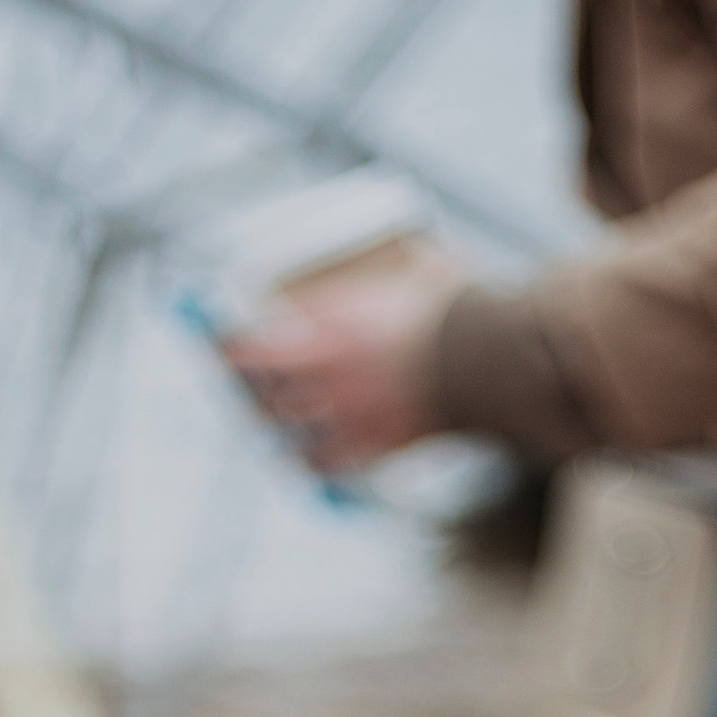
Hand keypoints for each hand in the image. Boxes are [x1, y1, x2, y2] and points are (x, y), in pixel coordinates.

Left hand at [223, 252, 463, 474]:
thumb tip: (408, 249)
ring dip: (279, 432)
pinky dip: (317, 466)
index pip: (260, 339)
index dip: (232, 347)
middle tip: (245, 391)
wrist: (497, 357)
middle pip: (266, 394)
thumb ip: (400, 266)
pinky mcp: (379, 446)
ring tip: (275, 430)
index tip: (220, 346)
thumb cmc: (465, 307)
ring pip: (291, 435)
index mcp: (335, 322)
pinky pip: (331, 467)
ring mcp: (353, 414)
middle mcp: (332, 372)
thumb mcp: (424, 266)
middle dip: (251, 394)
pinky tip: (312, 464)